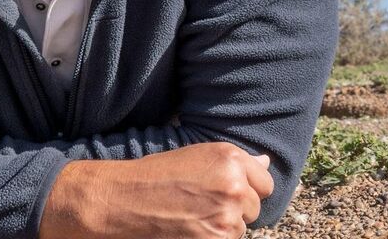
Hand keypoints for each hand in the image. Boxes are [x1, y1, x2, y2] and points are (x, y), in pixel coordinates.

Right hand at [40, 142, 273, 237]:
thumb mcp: (197, 157)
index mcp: (231, 159)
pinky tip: (189, 231)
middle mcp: (235, 186)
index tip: (225, 193)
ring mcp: (227, 217)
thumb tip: (266, 163)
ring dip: (222, 228)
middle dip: (235, 210)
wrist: (121, 201)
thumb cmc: (154, 177)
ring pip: (240, 229)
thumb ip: (236, 163)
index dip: (247, 189)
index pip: (265, 182)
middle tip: (201, 206)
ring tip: (191, 218)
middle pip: (255, 208)